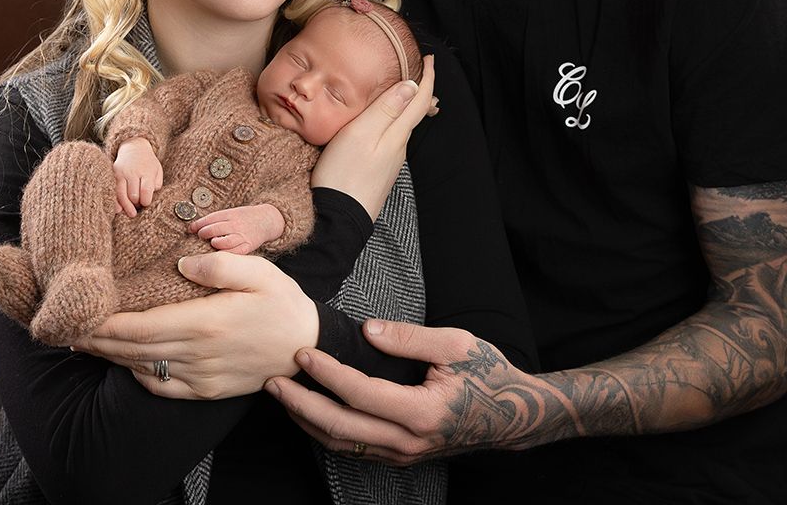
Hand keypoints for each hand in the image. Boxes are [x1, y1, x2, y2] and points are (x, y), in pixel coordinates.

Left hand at [73, 252, 318, 399]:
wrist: (305, 347)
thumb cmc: (282, 303)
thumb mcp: (259, 271)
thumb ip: (218, 265)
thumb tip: (180, 264)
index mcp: (207, 323)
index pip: (140, 327)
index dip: (104, 324)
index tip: (78, 314)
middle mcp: (198, 355)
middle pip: (132, 350)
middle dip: (96, 339)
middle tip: (65, 327)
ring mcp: (200, 377)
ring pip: (142, 368)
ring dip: (110, 356)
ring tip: (84, 341)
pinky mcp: (205, 391)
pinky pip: (160, 387)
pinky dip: (135, 374)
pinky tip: (124, 360)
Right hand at [113, 137, 162, 216]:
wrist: (133, 147)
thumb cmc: (148, 163)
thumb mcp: (157, 170)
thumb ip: (156, 184)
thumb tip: (149, 197)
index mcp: (146, 171)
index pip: (145, 191)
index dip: (146, 201)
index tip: (146, 203)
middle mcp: (133, 172)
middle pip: (133, 195)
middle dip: (136, 204)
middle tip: (139, 205)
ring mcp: (121, 173)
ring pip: (121, 195)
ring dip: (126, 206)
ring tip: (131, 213)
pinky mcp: (113, 175)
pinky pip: (113, 191)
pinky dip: (115, 202)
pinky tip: (118, 210)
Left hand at [190, 203, 283, 253]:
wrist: (266, 220)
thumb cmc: (244, 218)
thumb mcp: (230, 213)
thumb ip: (213, 220)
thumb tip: (191, 228)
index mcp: (230, 214)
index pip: (209, 219)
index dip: (198, 225)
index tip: (191, 229)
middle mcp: (235, 225)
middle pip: (213, 230)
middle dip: (204, 234)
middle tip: (201, 236)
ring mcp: (241, 236)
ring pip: (222, 243)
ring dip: (213, 244)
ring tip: (212, 243)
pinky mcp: (247, 247)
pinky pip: (232, 254)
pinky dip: (224, 254)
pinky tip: (221, 253)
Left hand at [264, 320, 537, 463]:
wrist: (513, 416)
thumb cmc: (488, 375)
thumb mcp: (456, 345)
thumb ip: (409, 337)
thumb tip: (366, 329)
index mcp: (421, 412)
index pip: (359, 394)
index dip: (326, 373)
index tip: (301, 353)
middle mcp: (407, 441)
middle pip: (339, 427)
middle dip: (300, 403)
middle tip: (272, 381)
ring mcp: (403, 454)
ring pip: (341, 444)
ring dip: (306, 420)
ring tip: (282, 395)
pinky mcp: (401, 456)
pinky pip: (354, 448)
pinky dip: (326, 431)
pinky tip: (310, 412)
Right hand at [312, 55, 436, 219]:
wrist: (337, 219)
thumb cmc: (344, 174)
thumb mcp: (361, 133)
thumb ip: (385, 109)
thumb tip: (411, 85)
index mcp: (397, 134)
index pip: (419, 99)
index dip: (427, 77)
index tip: (428, 58)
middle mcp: (398, 147)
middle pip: (415, 112)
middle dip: (419, 88)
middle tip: (420, 68)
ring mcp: (388, 161)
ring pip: (403, 126)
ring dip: (407, 105)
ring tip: (404, 89)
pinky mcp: (376, 170)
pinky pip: (390, 138)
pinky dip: (393, 121)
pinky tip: (384, 122)